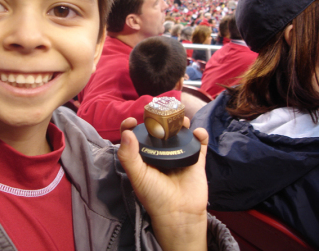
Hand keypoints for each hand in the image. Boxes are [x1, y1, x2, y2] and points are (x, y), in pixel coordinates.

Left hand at [117, 117, 207, 250]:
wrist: (179, 214)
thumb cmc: (154, 196)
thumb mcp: (137, 176)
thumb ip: (129, 156)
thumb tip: (127, 133)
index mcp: (144, 156)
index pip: (135, 136)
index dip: (132, 126)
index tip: (132, 120)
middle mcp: (160, 153)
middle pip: (160, 130)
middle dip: (161, 119)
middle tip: (163, 114)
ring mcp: (178, 155)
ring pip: (180, 133)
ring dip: (181, 123)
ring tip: (182, 120)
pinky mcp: (195, 160)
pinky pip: (199, 144)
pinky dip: (200, 135)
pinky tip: (197, 133)